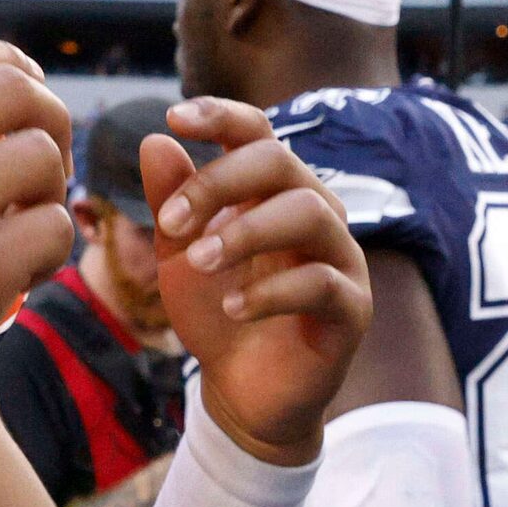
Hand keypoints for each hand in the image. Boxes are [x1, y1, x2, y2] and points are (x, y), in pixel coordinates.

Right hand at [0, 39, 72, 418]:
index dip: (14, 67)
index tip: (29, 95)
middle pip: (19, 90)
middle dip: (50, 119)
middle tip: (43, 164)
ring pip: (45, 156)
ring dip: (51, 191)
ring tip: (26, 224)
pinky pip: (54, 226)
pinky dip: (50, 250)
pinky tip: (24, 272)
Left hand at [146, 100, 371, 462]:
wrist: (243, 391)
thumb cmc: (217, 312)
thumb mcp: (180, 256)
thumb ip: (171, 202)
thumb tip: (155, 140)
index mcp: (274, 192)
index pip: (258, 133)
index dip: (221, 115)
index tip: (174, 117)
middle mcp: (315, 212)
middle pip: (280, 161)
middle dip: (219, 182)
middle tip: (170, 222)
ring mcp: (340, 258)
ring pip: (309, 213)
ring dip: (244, 232)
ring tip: (198, 262)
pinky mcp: (352, 307)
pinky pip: (321, 283)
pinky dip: (270, 292)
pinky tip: (232, 309)